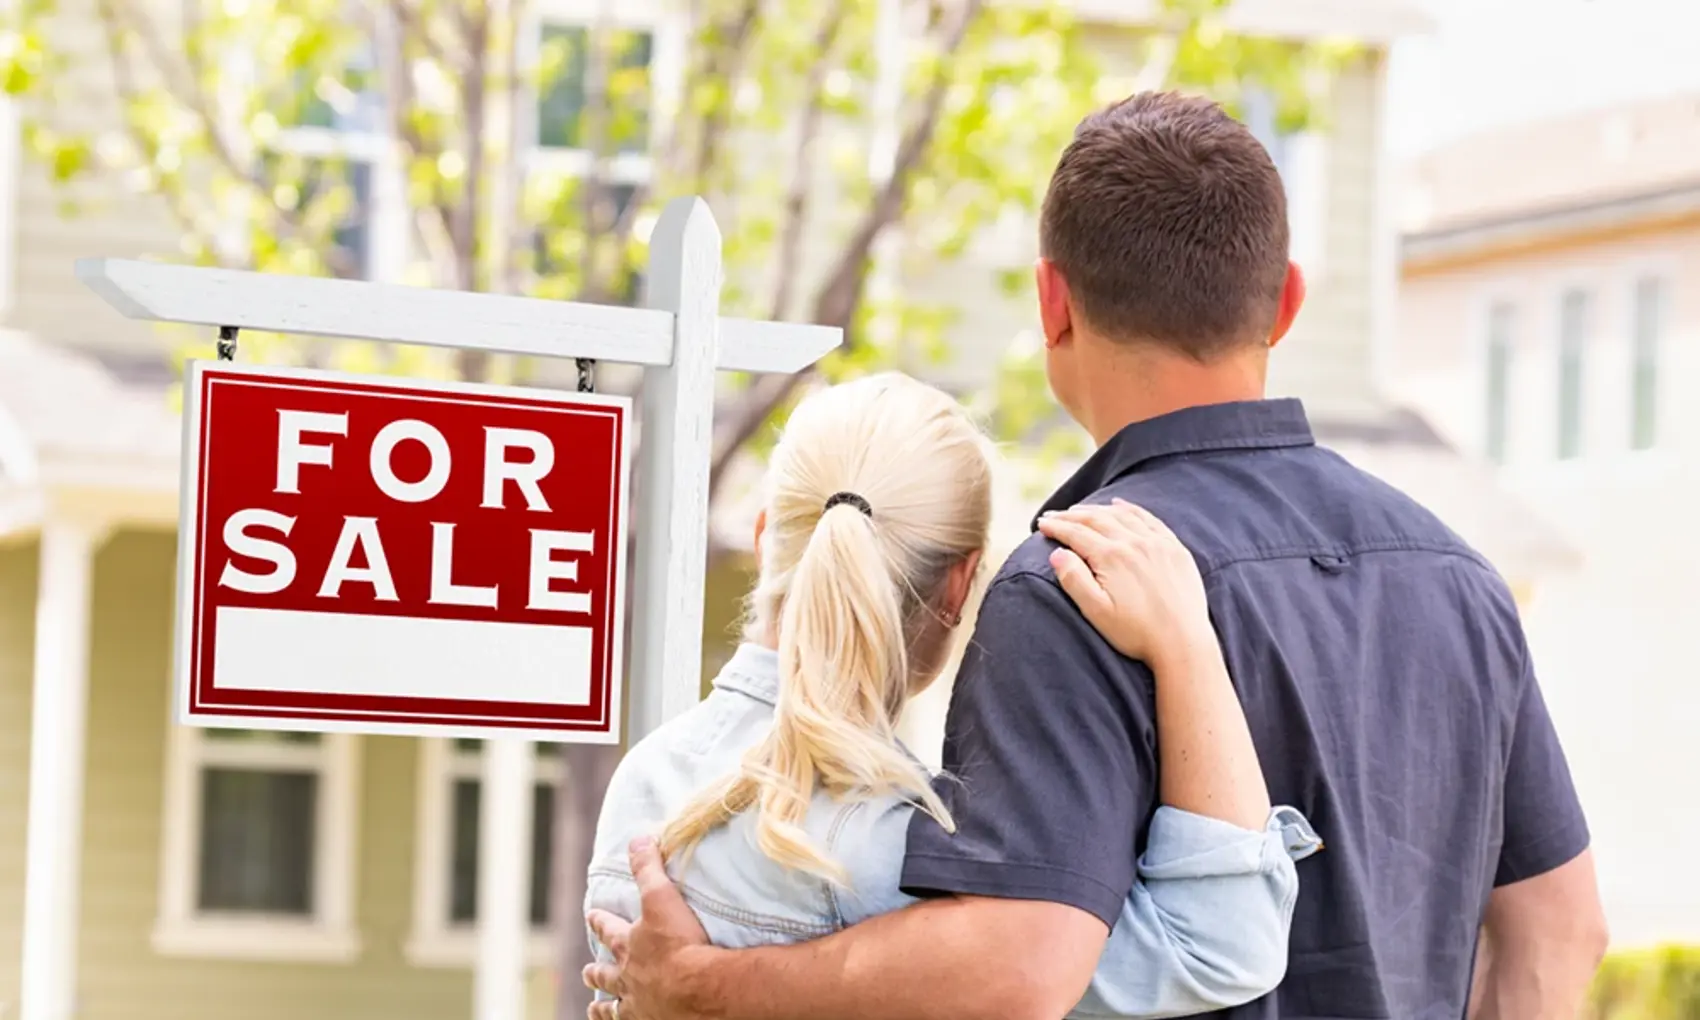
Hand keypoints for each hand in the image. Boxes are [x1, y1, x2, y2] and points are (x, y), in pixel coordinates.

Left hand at [583, 836, 714, 1019]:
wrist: (698, 988)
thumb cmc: (680, 943)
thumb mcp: (663, 897)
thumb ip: (649, 868)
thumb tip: (637, 838)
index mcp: (630, 946)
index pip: (610, 929)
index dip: (601, 920)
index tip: (591, 916)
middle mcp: (628, 977)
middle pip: (605, 974)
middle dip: (595, 971)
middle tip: (587, 970)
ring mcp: (638, 1005)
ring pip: (612, 1007)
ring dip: (602, 1006)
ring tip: (594, 1008)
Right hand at [1037, 499, 1212, 665]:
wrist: (1183, 642)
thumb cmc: (1136, 633)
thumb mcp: (1096, 611)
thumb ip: (1074, 579)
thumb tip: (1057, 553)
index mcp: (1112, 557)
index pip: (1076, 533)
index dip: (1056, 527)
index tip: (1041, 524)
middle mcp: (1134, 543)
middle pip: (1096, 519)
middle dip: (1070, 516)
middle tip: (1052, 516)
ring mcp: (1157, 543)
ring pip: (1121, 515)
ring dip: (1096, 509)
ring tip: (1078, 510)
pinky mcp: (1174, 548)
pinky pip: (1148, 518)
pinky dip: (1129, 508)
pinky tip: (1119, 505)